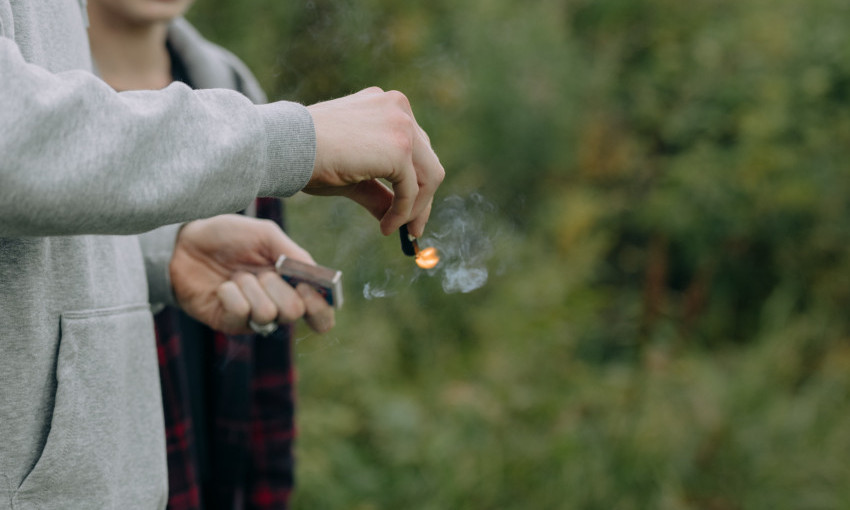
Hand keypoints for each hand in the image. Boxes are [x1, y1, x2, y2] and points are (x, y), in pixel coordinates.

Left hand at [169, 214, 334, 334]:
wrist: (185, 243)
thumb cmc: (228, 236)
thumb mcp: (266, 234)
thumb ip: (294, 254)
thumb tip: (316, 275)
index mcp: (293, 284)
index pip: (321, 312)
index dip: (321, 305)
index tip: (306, 286)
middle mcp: (277, 305)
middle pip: (295, 312)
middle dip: (279, 287)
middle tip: (263, 273)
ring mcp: (252, 317)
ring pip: (268, 314)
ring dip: (251, 288)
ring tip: (237, 276)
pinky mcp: (228, 324)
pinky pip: (241, 314)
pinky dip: (231, 294)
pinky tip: (223, 286)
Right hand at [305, 87, 444, 236]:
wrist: (285, 146)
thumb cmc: (308, 156)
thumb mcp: (353, 173)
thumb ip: (378, 190)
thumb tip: (395, 218)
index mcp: (386, 104)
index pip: (416, 147)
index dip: (416, 181)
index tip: (409, 212)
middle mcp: (398, 107)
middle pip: (428, 161)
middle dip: (423, 199)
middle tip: (413, 229)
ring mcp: (402, 124)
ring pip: (429, 176)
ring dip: (417, 209)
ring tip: (399, 230)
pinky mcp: (400, 148)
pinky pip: (412, 190)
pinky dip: (403, 213)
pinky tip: (387, 228)